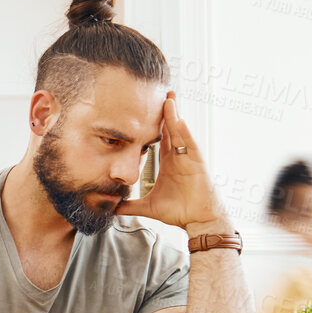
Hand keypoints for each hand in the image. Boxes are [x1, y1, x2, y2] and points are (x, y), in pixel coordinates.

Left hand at [115, 92, 228, 233]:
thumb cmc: (179, 212)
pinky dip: (184, 131)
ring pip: (180, 131)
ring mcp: (188, 157)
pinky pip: (190, 143)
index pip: (159, 137)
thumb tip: (114, 208)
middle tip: (159, 91)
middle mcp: (178, 156)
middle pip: (171, 128)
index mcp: (168, 162)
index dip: (152, 122)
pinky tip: (179, 119)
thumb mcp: (149, 206)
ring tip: (168, 97)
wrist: (197, 221)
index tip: (143, 109)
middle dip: (165, 110)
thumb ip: (131, 205)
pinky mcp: (197, 162)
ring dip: (174, 115)